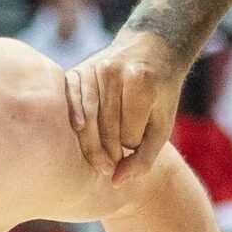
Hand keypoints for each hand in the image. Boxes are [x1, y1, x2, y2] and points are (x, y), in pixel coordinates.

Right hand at [65, 28, 187, 184]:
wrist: (151, 50)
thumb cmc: (159, 94)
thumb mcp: (162, 125)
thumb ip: (145, 157)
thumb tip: (115, 181)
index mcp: (141, 82)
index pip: (129, 134)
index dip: (134, 144)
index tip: (139, 139)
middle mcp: (114, 71)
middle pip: (106, 129)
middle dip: (111, 149)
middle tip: (114, 159)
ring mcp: (93, 68)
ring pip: (87, 120)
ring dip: (92, 143)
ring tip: (101, 157)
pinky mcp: (77, 70)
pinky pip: (69, 101)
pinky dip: (72, 119)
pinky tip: (78, 131)